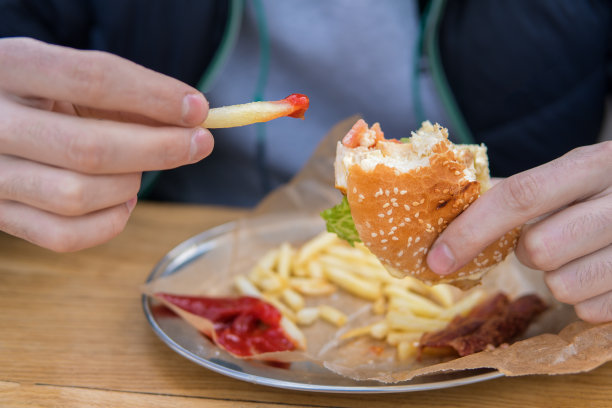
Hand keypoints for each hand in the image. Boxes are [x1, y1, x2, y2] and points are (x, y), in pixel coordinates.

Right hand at [0, 38, 212, 250]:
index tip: (198, 110)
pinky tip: (121, 200)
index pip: (91, 79)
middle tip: (199, 144)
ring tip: (140, 170)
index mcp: (10, 67)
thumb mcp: (74, 80)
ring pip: (78, 197)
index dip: (154, 97)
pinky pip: (66, 236)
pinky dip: (111, 221)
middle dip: (160, 149)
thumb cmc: (45, 99)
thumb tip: (191, 121)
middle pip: (89, 148)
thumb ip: (127, 97)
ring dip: (130, 186)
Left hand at [427, 142, 611, 322]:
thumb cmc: (609, 189)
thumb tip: (451, 218)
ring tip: (583, 255)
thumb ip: (520, 192)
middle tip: (550, 239)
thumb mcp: (574, 174)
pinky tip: (604, 275)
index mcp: (595, 163)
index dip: (472, 230)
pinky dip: (587, 300)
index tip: (437, 260)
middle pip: (539, 248)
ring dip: (559, 278)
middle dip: (529, 252)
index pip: (521, 195)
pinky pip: (591, 312)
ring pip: (563, 286)